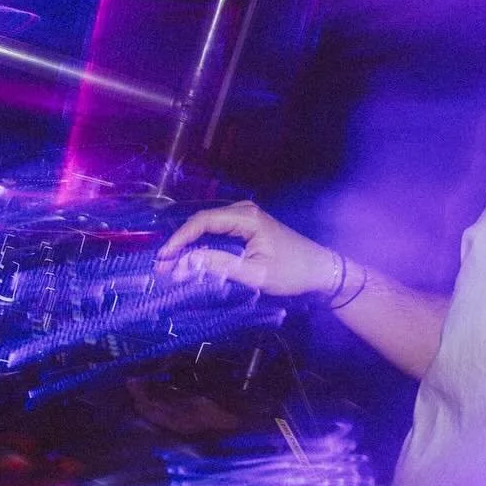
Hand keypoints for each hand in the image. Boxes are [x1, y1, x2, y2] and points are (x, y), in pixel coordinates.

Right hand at [156, 200, 336, 297]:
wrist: (322, 272)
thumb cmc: (293, 273)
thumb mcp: (255, 274)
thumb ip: (220, 266)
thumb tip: (185, 263)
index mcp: (247, 217)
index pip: (203, 222)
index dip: (179, 239)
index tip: (164, 259)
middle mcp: (245, 211)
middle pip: (203, 223)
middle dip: (182, 244)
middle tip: (163, 267)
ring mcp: (247, 218)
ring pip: (209, 228)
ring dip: (191, 246)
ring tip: (173, 266)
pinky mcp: (249, 228)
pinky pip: (219, 233)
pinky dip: (204, 247)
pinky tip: (193, 260)